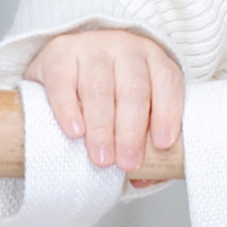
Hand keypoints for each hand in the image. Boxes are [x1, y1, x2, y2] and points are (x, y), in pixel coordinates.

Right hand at [27, 26, 183, 177]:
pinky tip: (75, 131)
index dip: (167, 113)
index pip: (167, 82)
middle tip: (127, 163)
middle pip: (133, 90)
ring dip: (102, 127)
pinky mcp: (58, 54)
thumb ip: (145, 140)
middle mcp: (124, 48)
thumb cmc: (111, 89)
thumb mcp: (134, 107)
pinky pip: (64, 82)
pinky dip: (69, 109)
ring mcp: (91, 47)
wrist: (68, 58)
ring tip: (102, 158)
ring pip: (99, 88)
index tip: (162, 145)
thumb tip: (144, 178)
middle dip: (131, 131)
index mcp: (152, 59)